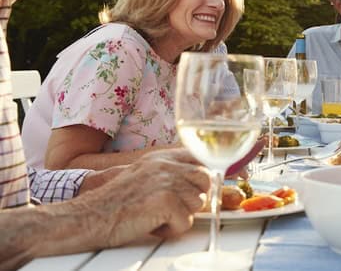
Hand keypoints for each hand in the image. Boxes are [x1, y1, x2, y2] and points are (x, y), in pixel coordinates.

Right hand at [76, 148, 211, 245]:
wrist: (88, 217)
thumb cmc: (114, 203)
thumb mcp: (144, 175)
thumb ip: (170, 172)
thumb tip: (202, 179)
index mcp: (161, 157)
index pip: (199, 158)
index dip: (200, 177)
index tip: (194, 188)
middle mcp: (166, 165)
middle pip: (206, 180)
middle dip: (193, 198)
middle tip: (170, 207)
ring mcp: (167, 181)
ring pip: (199, 203)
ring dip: (180, 216)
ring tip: (155, 215)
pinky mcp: (166, 201)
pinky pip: (186, 222)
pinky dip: (171, 230)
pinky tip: (151, 225)